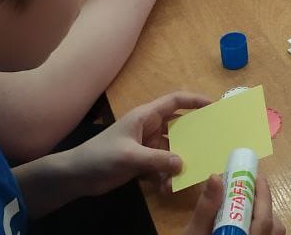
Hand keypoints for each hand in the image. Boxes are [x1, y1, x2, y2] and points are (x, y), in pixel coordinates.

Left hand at [69, 91, 209, 197]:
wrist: (77, 176)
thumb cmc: (101, 156)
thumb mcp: (130, 156)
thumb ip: (158, 160)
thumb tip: (184, 164)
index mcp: (145, 116)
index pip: (174, 101)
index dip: (194, 100)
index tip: (213, 106)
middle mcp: (148, 128)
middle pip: (177, 127)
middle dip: (192, 137)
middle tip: (210, 145)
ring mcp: (145, 146)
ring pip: (171, 150)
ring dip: (177, 163)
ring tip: (185, 177)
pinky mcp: (141, 162)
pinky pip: (161, 166)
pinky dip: (165, 177)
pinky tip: (166, 189)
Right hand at [183, 173, 284, 234]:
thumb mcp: (194, 234)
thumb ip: (206, 209)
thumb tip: (216, 178)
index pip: (264, 221)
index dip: (264, 196)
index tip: (257, 177)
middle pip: (274, 228)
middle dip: (264, 204)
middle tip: (250, 187)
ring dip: (264, 217)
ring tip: (246, 205)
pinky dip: (261, 228)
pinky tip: (245, 222)